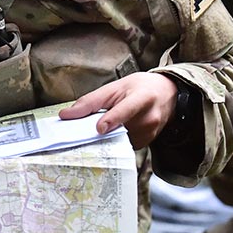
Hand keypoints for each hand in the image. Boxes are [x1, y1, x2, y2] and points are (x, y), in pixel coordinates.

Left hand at [58, 72, 177, 148]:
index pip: (126, 110)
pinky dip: (113, 140)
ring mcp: (150, 133)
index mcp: (142, 98)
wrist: (167, 94)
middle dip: (98, 132)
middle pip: (118, 130)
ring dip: (105, 136)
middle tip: (79, 133)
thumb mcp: (115, 87)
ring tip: (101, 126)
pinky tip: (113, 131)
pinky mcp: (146, 144)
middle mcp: (149, 118)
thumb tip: (65, 115)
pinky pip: (123, 145)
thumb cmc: (139, 88)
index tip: (99, 129)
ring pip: (117, 140)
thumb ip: (90, 101)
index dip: (112, 119)